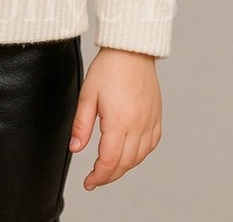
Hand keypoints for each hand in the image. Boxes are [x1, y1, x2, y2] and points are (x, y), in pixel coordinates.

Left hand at [69, 47, 161, 190]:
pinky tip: (130, 153)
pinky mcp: (156, 116)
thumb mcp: (87, 94)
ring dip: (124, 167)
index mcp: (118, 122)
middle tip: (95, 179)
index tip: (88, 182)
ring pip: (139, 157)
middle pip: (125, 164)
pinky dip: (140, 155)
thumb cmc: (108, 68)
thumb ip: (81, 125)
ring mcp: (149, 122)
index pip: (109, 161)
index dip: (98, 176)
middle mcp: (138, 126)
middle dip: (109, 176)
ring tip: (109, 167)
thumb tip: (75, 149)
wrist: (131, 50)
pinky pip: (151, 145)